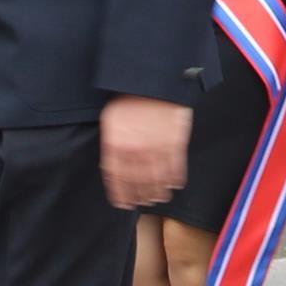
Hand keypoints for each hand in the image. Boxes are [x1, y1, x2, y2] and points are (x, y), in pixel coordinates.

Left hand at [101, 94, 192, 209]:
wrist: (154, 80)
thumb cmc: (130, 96)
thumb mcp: (110, 117)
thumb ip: (111, 142)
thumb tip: (113, 164)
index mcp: (115, 143)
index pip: (115, 177)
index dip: (119, 194)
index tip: (123, 204)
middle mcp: (134, 150)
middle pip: (136, 183)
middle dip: (139, 197)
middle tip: (142, 203)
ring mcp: (156, 148)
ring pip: (157, 180)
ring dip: (157, 192)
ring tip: (158, 198)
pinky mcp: (175, 144)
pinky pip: (175, 169)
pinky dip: (174, 180)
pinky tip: (174, 185)